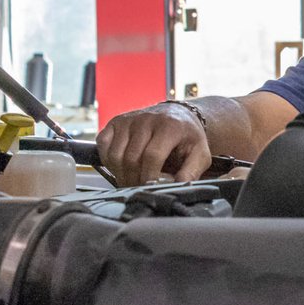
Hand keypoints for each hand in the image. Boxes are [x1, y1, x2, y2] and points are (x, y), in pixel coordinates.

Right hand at [96, 103, 211, 186]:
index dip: (149, 176)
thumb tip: (178, 187)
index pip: (152, 155)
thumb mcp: (200, 154)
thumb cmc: (187, 137)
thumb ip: (191, 172)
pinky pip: (103, 146)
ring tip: (131, 180)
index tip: (151, 187)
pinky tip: (121, 167)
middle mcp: (146, 120)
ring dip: (120, 173)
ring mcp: (128, 120)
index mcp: (169, 126)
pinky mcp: (115, 122)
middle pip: (131, 158)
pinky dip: (108, 161)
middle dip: (134, 179)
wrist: (178, 116)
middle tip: (140, 188)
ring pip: (114, 154)